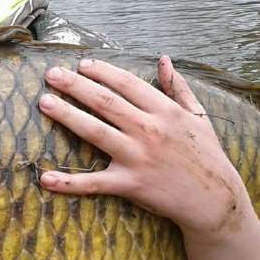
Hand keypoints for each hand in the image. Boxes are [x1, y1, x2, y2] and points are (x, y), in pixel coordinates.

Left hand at [38, 56, 251, 240]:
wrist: (215, 200)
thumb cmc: (206, 155)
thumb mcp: (198, 116)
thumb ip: (178, 87)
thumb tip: (164, 60)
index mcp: (165, 111)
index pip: (127, 83)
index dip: (102, 71)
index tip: (82, 65)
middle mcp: (149, 130)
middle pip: (105, 101)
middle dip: (75, 85)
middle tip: (52, 74)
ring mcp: (138, 157)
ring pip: (95, 131)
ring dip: (67, 115)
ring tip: (45, 102)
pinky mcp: (130, 185)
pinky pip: (94, 183)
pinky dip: (69, 183)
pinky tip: (46, 178)